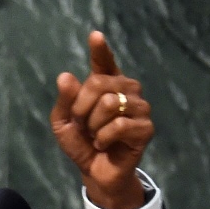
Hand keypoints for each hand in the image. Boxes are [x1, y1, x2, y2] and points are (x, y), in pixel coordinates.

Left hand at [50, 31, 154, 208]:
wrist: (95, 172)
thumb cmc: (81, 144)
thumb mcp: (63, 123)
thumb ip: (65, 101)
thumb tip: (65, 76)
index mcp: (106, 84)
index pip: (104, 62)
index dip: (100, 49)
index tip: (95, 36)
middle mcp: (126, 90)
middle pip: (99, 83)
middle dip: (81, 108)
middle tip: (83, 125)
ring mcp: (139, 107)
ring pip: (110, 104)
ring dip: (93, 125)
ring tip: (95, 136)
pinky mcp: (146, 128)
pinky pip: (120, 125)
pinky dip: (104, 137)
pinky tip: (104, 144)